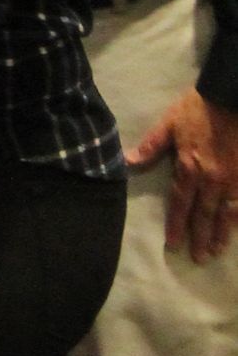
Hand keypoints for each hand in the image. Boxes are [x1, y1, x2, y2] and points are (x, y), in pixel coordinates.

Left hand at [124, 88, 237, 263]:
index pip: (181, 204)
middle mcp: (212, 180)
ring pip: (227, 213)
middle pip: (205, 215)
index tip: (173, 245)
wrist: (232, 97)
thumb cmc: (198, 109)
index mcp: (190, 169)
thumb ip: (151, 146)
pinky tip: (237, 228)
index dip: (177, 226)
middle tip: (199, 258)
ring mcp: (234, 179)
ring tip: (217, 251)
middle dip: (201, 238)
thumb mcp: (169, 124)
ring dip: (222, 234)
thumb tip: (128, 162)